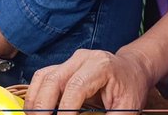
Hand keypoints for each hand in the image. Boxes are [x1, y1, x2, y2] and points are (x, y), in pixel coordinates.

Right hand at [26, 48, 150, 114]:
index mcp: (100, 65)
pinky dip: (36, 95)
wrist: (132, 69)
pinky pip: (43, 78)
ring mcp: (70, 61)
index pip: (75, 87)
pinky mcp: (64, 67)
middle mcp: (82, 58)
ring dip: (35, 101)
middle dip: (43, 106)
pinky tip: (37, 111)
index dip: (65, 110)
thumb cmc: (131, 88)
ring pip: (43, 77)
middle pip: (53, 79)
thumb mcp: (128, 107)